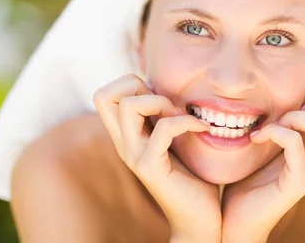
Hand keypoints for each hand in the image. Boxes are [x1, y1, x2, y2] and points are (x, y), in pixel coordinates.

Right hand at [93, 74, 221, 241]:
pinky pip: (163, 129)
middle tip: (165, 104)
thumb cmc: (193, 178)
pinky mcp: (151, 168)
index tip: (159, 98)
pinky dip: (186, 121)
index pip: (104, 95)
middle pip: (103, 95)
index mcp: (125, 136)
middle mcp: (123, 144)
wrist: (200, 220)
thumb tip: (167, 88)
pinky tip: (201, 129)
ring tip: (182, 117)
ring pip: (129, 106)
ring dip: (161, 101)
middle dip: (136, 85)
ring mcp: (134, 156)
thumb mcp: (172, 140)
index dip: (129, 84)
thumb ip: (162, 118)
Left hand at [221, 86, 304, 242]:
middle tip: (285, 115)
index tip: (291, 106)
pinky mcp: (297, 183)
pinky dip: (275, 132)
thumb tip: (279, 99)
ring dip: (292, 116)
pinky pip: (295, 143)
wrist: (236, 220)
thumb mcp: (266, 146)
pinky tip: (256, 138)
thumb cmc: (245, 181)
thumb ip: (279, 126)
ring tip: (270, 128)